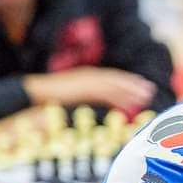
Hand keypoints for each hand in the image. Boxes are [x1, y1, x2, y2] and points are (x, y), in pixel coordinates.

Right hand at [25, 68, 157, 114]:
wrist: (32, 93)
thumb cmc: (49, 97)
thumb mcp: (72, 97)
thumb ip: (87, 98)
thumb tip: (101, 107)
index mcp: (86, 76)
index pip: (111, 77)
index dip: (126, 81)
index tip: (141, 85)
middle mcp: (88, 75)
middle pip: (115, 79)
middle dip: (133, 84)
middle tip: (150, 89)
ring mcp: (85, 81)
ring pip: (112, 85)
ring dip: (129, 90)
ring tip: (145, 96)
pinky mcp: (81, 89)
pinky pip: (103, 93)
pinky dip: (117, 97)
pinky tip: (128, 102)